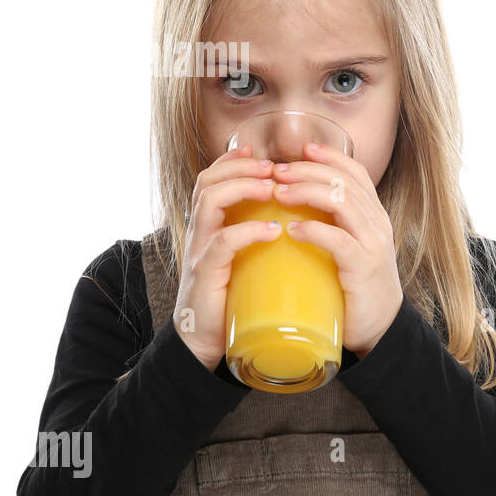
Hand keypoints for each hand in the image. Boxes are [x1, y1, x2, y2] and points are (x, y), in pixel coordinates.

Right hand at [176, 144, 281, 371]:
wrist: (207, 343)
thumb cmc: (233, 299)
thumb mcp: (246, 260)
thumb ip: (258, 239)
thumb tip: (295, 220)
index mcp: (210, 226)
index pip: (212, 179)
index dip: (234, 161)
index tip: (261, 152)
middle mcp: (200, 233)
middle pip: (208, 181)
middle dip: (241, 166)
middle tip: (273, 166)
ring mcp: (200, 252)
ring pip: (210, 202)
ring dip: (243, 187)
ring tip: (273, 187)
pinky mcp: (205, 276)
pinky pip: (221, 244)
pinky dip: (247, 231)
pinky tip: (271, 230)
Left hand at [271, 141, 402, 358]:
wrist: (378, 328)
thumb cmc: (354, 288)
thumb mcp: (348, 248)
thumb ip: (331, 225)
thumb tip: (293, 205)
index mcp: (374, 216)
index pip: (356, 173)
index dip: (330, 157)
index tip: (302, 148)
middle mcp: (378, 224)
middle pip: (344, 181)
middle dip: (308, 170)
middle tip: (276, 171)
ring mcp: (374, 245)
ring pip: (342, 203)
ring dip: (306, 192)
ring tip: (278, 192)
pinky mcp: (363, 268)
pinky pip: (339, 240)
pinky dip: (314, 230)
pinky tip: (291, 229)